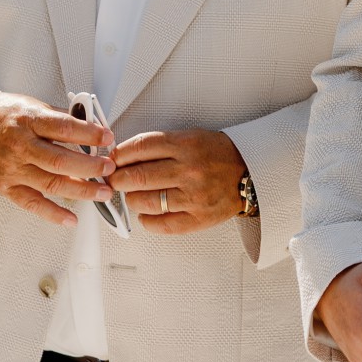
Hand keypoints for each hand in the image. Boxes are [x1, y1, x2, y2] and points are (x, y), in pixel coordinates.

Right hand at [0, 92, 114, 227]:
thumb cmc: (2, 115)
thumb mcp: (32, 105)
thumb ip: (59, 117)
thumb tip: (91, 126)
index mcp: (28, 120)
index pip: (64, 128)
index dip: (89, 133)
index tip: (108, 137)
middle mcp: (20, 146)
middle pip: (60, 161)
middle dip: (90, 167)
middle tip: (109, 169)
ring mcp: (12, 169)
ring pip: (51, 184)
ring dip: (81, 191)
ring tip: (101, 192)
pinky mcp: (7, 187)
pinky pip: (33, 204)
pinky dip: (53, 214)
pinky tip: (71, 218)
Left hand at [114, 127, 244, 233]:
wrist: (250, 172)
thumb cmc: (217, 154)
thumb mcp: (190, 137)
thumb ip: (160, 146)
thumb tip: (124, 157)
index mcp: (185, 145)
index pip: (140, 148)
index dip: (119, 155)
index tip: (112, 160)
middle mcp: (188, 170)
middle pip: (137, 177)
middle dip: (118, 180)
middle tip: (114, 181)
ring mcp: (193, 197)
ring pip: (145, 202)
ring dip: (131, 200)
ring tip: (132, 196)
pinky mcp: (198, 218)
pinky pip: (162, 224)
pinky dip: (146, 221)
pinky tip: (145, 214)